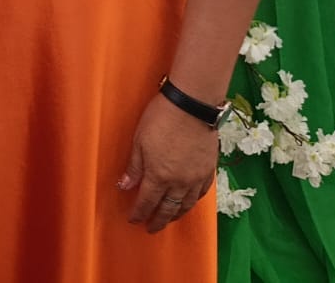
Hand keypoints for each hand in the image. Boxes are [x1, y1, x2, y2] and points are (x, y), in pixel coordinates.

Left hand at [117, 94, 218, 232]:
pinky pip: (202, 193)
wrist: (192, 106)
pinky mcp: (209, 169)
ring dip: (176, 214)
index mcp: (158, 176)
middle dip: (158, 220)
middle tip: (151, 228)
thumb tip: (124, 187)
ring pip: (186, 204)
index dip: (139, 213)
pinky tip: (190, 202)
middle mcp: (179, 182)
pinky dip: (194, 201)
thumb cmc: (160, 119)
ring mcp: (196, 177)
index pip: (147, 202)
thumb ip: (134, 167)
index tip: (134, 220)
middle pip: (168, 208)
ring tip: (169, 219)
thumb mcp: (139, 141)